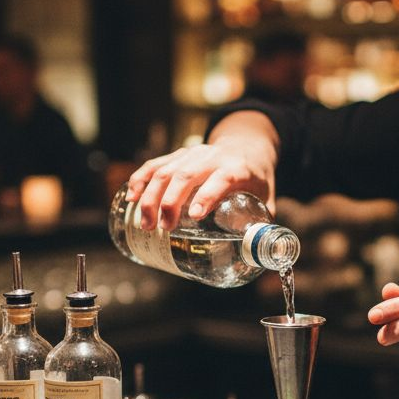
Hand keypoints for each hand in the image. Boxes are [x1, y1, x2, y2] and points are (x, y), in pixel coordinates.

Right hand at [125, 135, 275, 230]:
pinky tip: (131, 197)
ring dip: (151, 196)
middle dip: (170, 202)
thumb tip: (254, 252)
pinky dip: (140, 179)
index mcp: (237, 167)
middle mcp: (212, 157)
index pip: (221, 178)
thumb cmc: (255, 178)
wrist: (246, 146)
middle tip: (162, 228)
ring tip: (144, 223)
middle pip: (186, 175)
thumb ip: (261, 224)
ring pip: (166, 169)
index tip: (194, 216)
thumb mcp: (266, 197)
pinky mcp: (178, 155)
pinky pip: (155, 164)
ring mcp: (192, 153)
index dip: (207, 195)